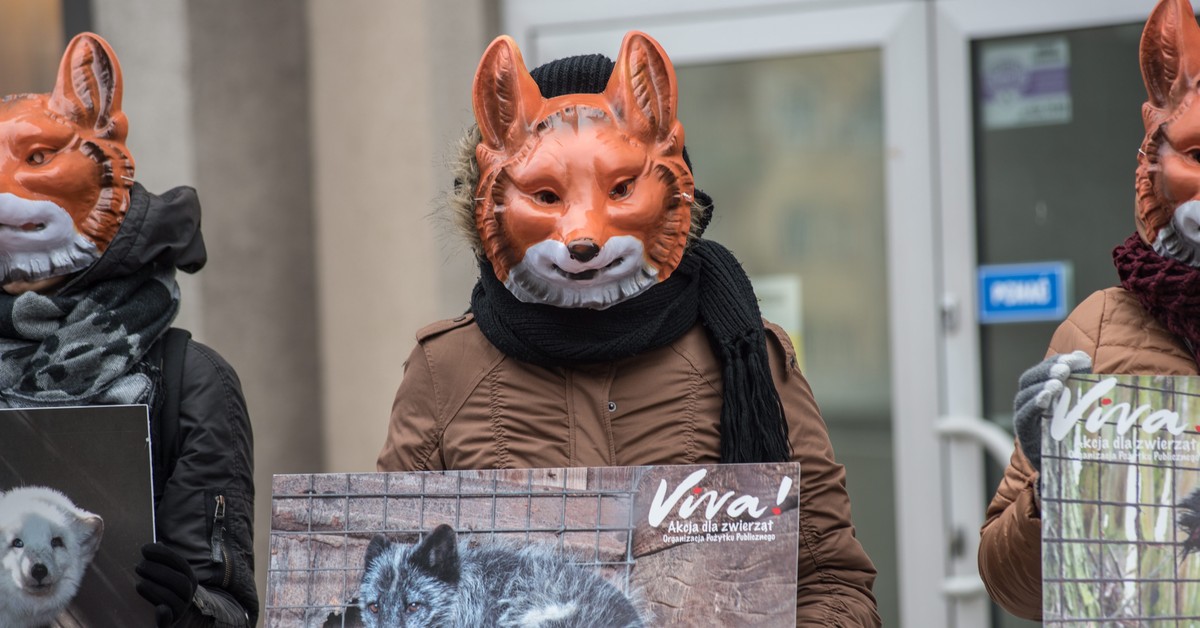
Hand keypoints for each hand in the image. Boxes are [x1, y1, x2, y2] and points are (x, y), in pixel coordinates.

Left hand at [136, 542, 197, 626]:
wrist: (179, 616)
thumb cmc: (169, 591)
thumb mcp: (171, 574)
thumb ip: (165, 561)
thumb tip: (158, 543)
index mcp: (189, 578)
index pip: (180, 563)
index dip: (163, 554)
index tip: (144, 549)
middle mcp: (188, 594)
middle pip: (181, 582)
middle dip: (159, 572)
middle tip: (138, 566)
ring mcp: (181, 610)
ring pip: (174, 600)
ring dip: (156, 589)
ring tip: (139, 584)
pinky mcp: (170, 624)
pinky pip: (170, 622)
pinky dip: (165, 616)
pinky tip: (158, 609)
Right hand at [1012, 350, 1091, 472]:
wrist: (1063, 467)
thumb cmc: (1073, 434)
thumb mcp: (1080, 407)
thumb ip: (1080, 384)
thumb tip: (1082, 357)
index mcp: (1040, 392)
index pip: (1042, 370)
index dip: (1056, 361)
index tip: (1076, 358)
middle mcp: (1028, 402)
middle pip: (1030, 379)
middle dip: (1047, 370)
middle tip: (1065, 369)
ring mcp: (1023, 416)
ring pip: (1024, 395)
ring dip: (1041, 386)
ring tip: (1057, 383)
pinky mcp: (1024, 432)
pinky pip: (1024, 415)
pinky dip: (1033, 404)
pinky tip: (1046, 399)